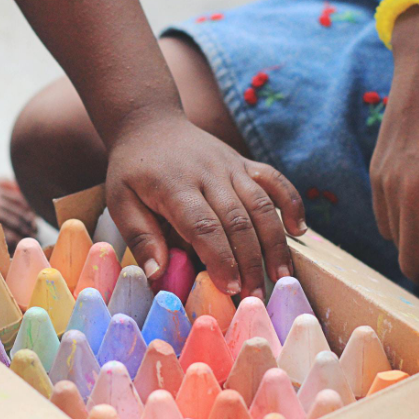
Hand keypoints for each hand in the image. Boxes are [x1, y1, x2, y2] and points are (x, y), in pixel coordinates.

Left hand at [105, 114, 306, 297]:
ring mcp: (229, 165)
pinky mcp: (243, 162)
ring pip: (260, 204)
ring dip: (275, 241)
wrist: (149, 123)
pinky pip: (274, 180)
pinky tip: (298, 230)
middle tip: (256, 295)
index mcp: (175, 185)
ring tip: (281, 275)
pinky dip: (291, 202)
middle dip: (250, 261)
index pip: (204, 226)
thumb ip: (140, 236)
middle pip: (237, 220)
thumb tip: (158, 273)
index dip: (221, 258)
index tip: (231, 288)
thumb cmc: (132, 170)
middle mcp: (208, 174)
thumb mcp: (120, 200)